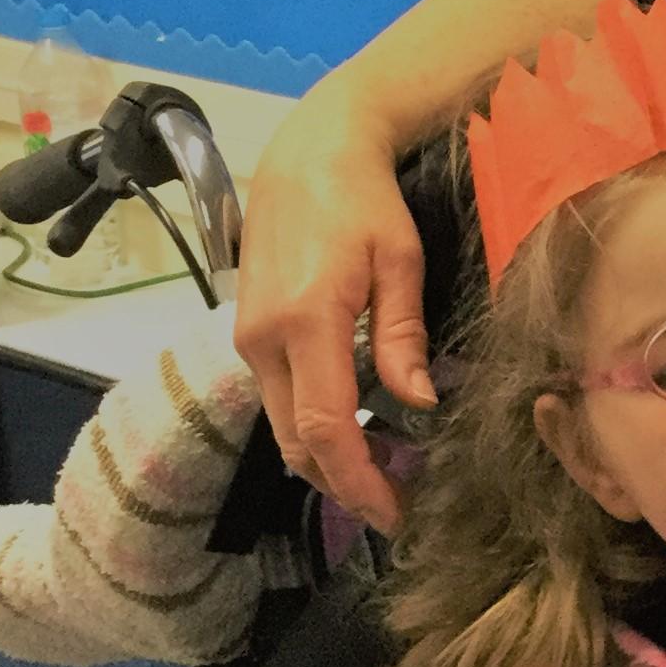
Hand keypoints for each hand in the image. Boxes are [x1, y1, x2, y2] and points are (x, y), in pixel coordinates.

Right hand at [234, 87, 433, 532]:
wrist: (307, 153)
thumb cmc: (364, 199)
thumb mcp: (400, 261)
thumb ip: (403, 336)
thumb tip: (415, 404)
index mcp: (306, 321)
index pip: (327, 427)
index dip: (358, 481)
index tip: (394, 513)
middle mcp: (265, 339)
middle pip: (296, 442)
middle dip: (344, 486)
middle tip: (398, 508)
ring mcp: (249, 338)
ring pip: (284, 427)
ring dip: (328, 461)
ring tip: (386, 476)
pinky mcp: (250, 333)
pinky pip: (280, 399)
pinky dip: (314, 428)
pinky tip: (357, 433)